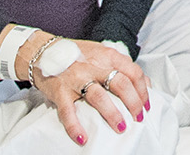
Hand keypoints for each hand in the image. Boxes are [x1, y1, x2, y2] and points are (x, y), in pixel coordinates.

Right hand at [30, 39, 150, 145]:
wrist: (42, 52)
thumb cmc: (77, 55)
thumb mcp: (102, 54)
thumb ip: (121, 66)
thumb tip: (145, 83)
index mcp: (107, 55)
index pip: (133, 72)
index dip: (143, 90)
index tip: (146, 105)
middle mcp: (94, 65)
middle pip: (121, 84)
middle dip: (133, 103)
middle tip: (138, 118)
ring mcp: (76, 78)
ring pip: (99, 97)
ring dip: (112, 114)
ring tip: (121, 127)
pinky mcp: (60, 91)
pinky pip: (68, 111)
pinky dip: (75, 126)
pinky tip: (82, 137)